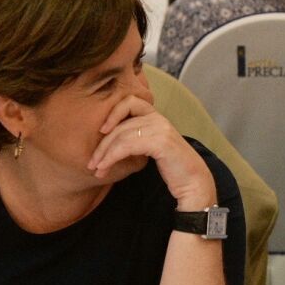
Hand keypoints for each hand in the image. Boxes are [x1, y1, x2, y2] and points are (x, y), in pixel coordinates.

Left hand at [87, 96, 215, 209]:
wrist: (193, 182)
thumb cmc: (172, 168)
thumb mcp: (152, 148)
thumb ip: (137, 139)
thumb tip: (110, 141)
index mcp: (157, 117)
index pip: (130, 102)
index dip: (113, 112)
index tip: (101, 131)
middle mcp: (159, 119)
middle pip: (121, 123)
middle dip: (102, 144)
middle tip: (92, 162)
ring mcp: (161, 129)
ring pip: (121, 135)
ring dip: (104, 153)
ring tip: (96, 169)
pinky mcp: (160, 142)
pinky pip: (127, 146)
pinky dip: (112, 157)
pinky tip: (105, 168)